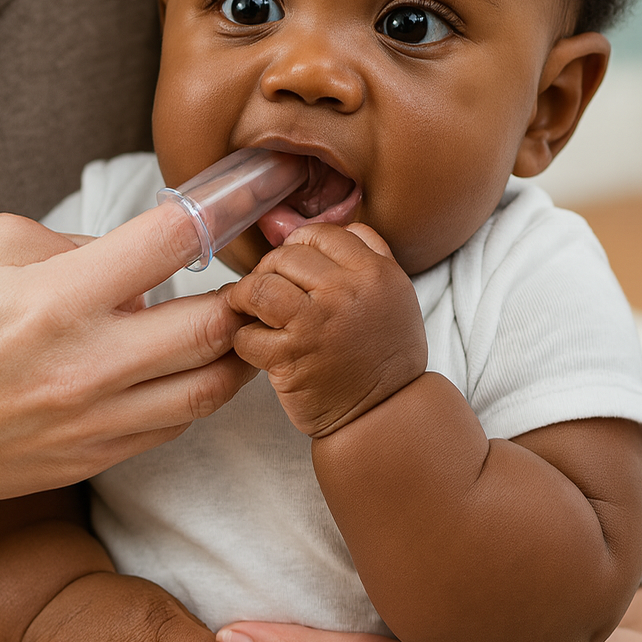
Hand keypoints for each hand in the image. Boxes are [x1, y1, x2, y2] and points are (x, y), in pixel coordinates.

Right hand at [0, 203, 253, 568]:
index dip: (221, 211)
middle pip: (215, 329)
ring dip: (233, 353)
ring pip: (209, 389)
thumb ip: (71, 243)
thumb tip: (133, 258)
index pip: (170, 243)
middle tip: (253, 278)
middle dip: (245, 297)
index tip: (244, 200)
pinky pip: (172, 425)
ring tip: (234, 327)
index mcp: (56, 299)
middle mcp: (87, 366)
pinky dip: (191, 392)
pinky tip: (180, 369)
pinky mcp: (93, 459)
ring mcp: (95, 422)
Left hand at [226, 223, 425, 436]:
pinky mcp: (291, 357)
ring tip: (255, 313)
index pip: (322, 233)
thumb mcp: (394, 294)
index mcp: (376, 272)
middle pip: (287, 256)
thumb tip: (312, 228)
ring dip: (249, 299)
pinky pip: (248, 333)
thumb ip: (364, 253)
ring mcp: (317, 323)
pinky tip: (261, 348)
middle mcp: (348, 292)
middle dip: (271, 272)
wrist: (385, 414)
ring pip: (260, 286)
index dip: (300, 248)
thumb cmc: (385, 356)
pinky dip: (247, 341)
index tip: (294, 269)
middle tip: (272, 295)